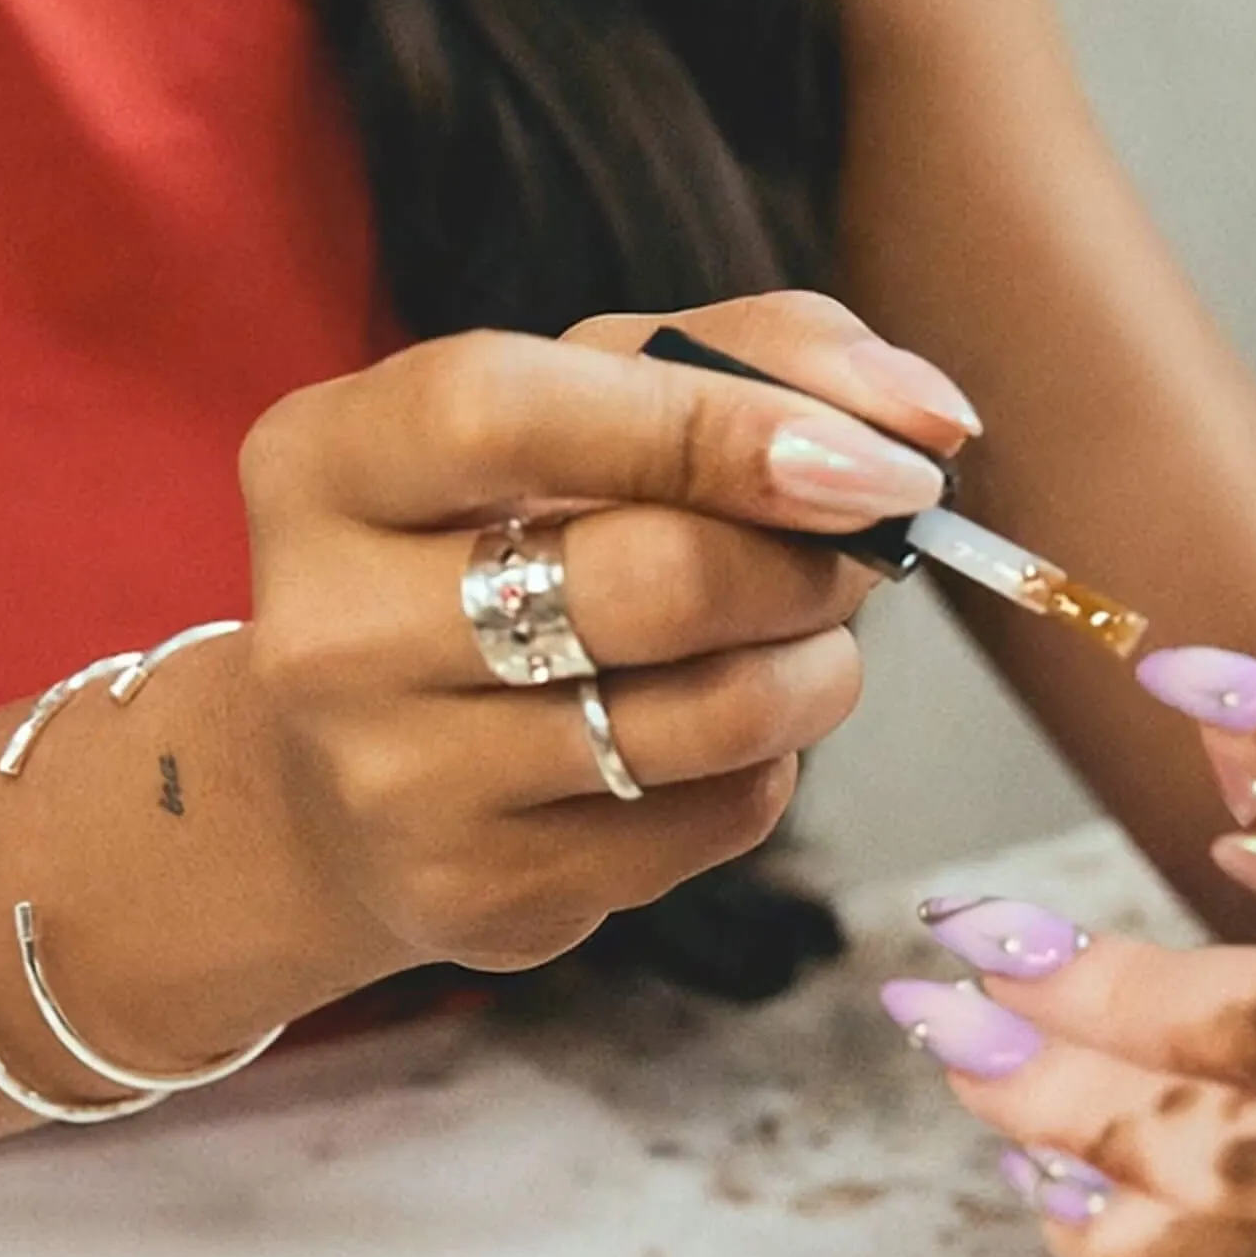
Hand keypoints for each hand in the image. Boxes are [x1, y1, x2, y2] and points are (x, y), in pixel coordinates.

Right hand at [238, 291, 973, 972]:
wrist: (346, 780)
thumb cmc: (494, 542)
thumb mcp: (578, 403)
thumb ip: (750, 358)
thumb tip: (930, 422)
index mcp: (325, 467)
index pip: (506, 413)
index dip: (712, 427)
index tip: (871, 462)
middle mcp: (330, 633)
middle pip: (647, 581)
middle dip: (809, 559)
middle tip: (866, 543)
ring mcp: (399, 784)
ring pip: (712, 717)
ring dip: (817, 663)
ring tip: (806, 632)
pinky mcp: (484, 898)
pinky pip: (714, 819)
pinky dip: (767, 761)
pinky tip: (719, 729)